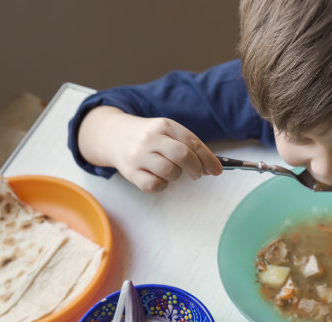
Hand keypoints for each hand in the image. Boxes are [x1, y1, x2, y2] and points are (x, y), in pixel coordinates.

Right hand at [78, 107, 222, 191]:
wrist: (114, 136)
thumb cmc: (151, 137)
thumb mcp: (167, 131)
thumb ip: (188, 145)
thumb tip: (212, 167)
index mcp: (164, 125)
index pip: (192, 142)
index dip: (208, 158)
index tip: (218, 170)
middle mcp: (150, 138)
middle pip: (183, 155)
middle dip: (196, 168)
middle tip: (198, 174)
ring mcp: (138, 155)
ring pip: (170, 171)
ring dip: (177, 176)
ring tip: (173, 172)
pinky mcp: (130, 172)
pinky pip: (154, 185)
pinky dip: (163, 185)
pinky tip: (161, 178)